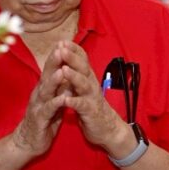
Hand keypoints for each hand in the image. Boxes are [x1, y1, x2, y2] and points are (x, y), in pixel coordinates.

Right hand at [11, 51, 66, 158]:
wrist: (29, 142)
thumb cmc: (44, 119)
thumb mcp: (54, 99)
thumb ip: (60, 86)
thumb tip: (68, 71)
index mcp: (44, 88)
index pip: (51, 69)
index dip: (57, 56)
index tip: (65, 42)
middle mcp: (40, 94)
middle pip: (47, 75)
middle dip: (54, 61)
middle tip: (61, 47)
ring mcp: (38, 106)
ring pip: (46, 91)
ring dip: (54, 80)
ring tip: (62, 70)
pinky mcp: (40, 119)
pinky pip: (48, 110)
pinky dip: (55, 103)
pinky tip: (62, 98)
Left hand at [52, 41, 130, 155]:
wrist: (107, 128)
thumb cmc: (91, 106)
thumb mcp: (84, 88)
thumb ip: (77, 74)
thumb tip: (68, 58)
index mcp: (87, 78)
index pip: (82, 59)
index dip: (73, 50)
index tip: (62, 40)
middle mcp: (91, 84)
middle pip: (83, 68)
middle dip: (72, 58)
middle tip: (61, 48)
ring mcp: (91, 97)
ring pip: (84, 84)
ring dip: (74, 77)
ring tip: (64, 69)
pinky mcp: (90, 112)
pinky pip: (82, 105)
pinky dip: (74, 102)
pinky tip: (66, 99)